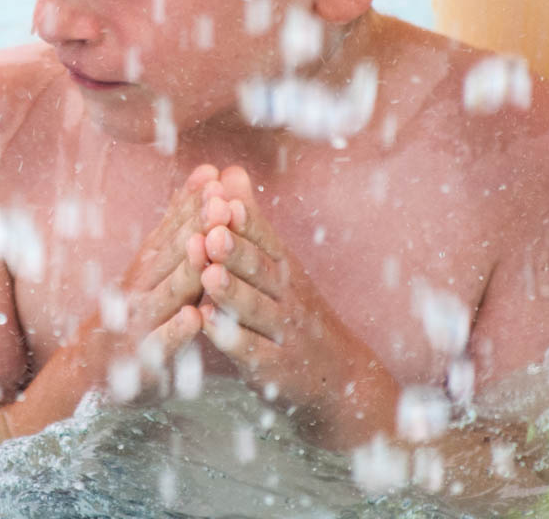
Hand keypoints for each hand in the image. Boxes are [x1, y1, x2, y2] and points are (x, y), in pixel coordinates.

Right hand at [89, 163, 219, 402]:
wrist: (89, 370)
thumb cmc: (137, 310)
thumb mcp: (155, 264)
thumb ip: (179, 221)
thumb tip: (205, 173)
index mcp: (149, 265)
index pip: (173, 229)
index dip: (193, 204)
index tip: (215, 178)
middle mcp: (141, 288)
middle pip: (171, 255)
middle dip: (195, 227)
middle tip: (219, 201)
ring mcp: (138, 322)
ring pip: (167, 294)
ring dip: (187, 272)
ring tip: (206, 249)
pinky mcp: (140, 359)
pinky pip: (159, 344)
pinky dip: (175, 332)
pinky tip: (194, 319)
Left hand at [195, 165, 393, 443]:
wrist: (341, 378)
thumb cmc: (296, 312)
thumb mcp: (280, 264)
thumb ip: (251, 222)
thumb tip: (229, 170)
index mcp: (286, 268)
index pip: (264, 238)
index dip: (242, 220)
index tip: (219, 196)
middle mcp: (288, 297)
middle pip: (261, 270)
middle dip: (236, 250)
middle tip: (211, 230)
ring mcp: (284, 333)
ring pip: (256, 309)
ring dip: (231, 293)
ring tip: (208, 276)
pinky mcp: (275, 369)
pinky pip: (252, 351)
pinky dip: (230, 338)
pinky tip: (208, 324)